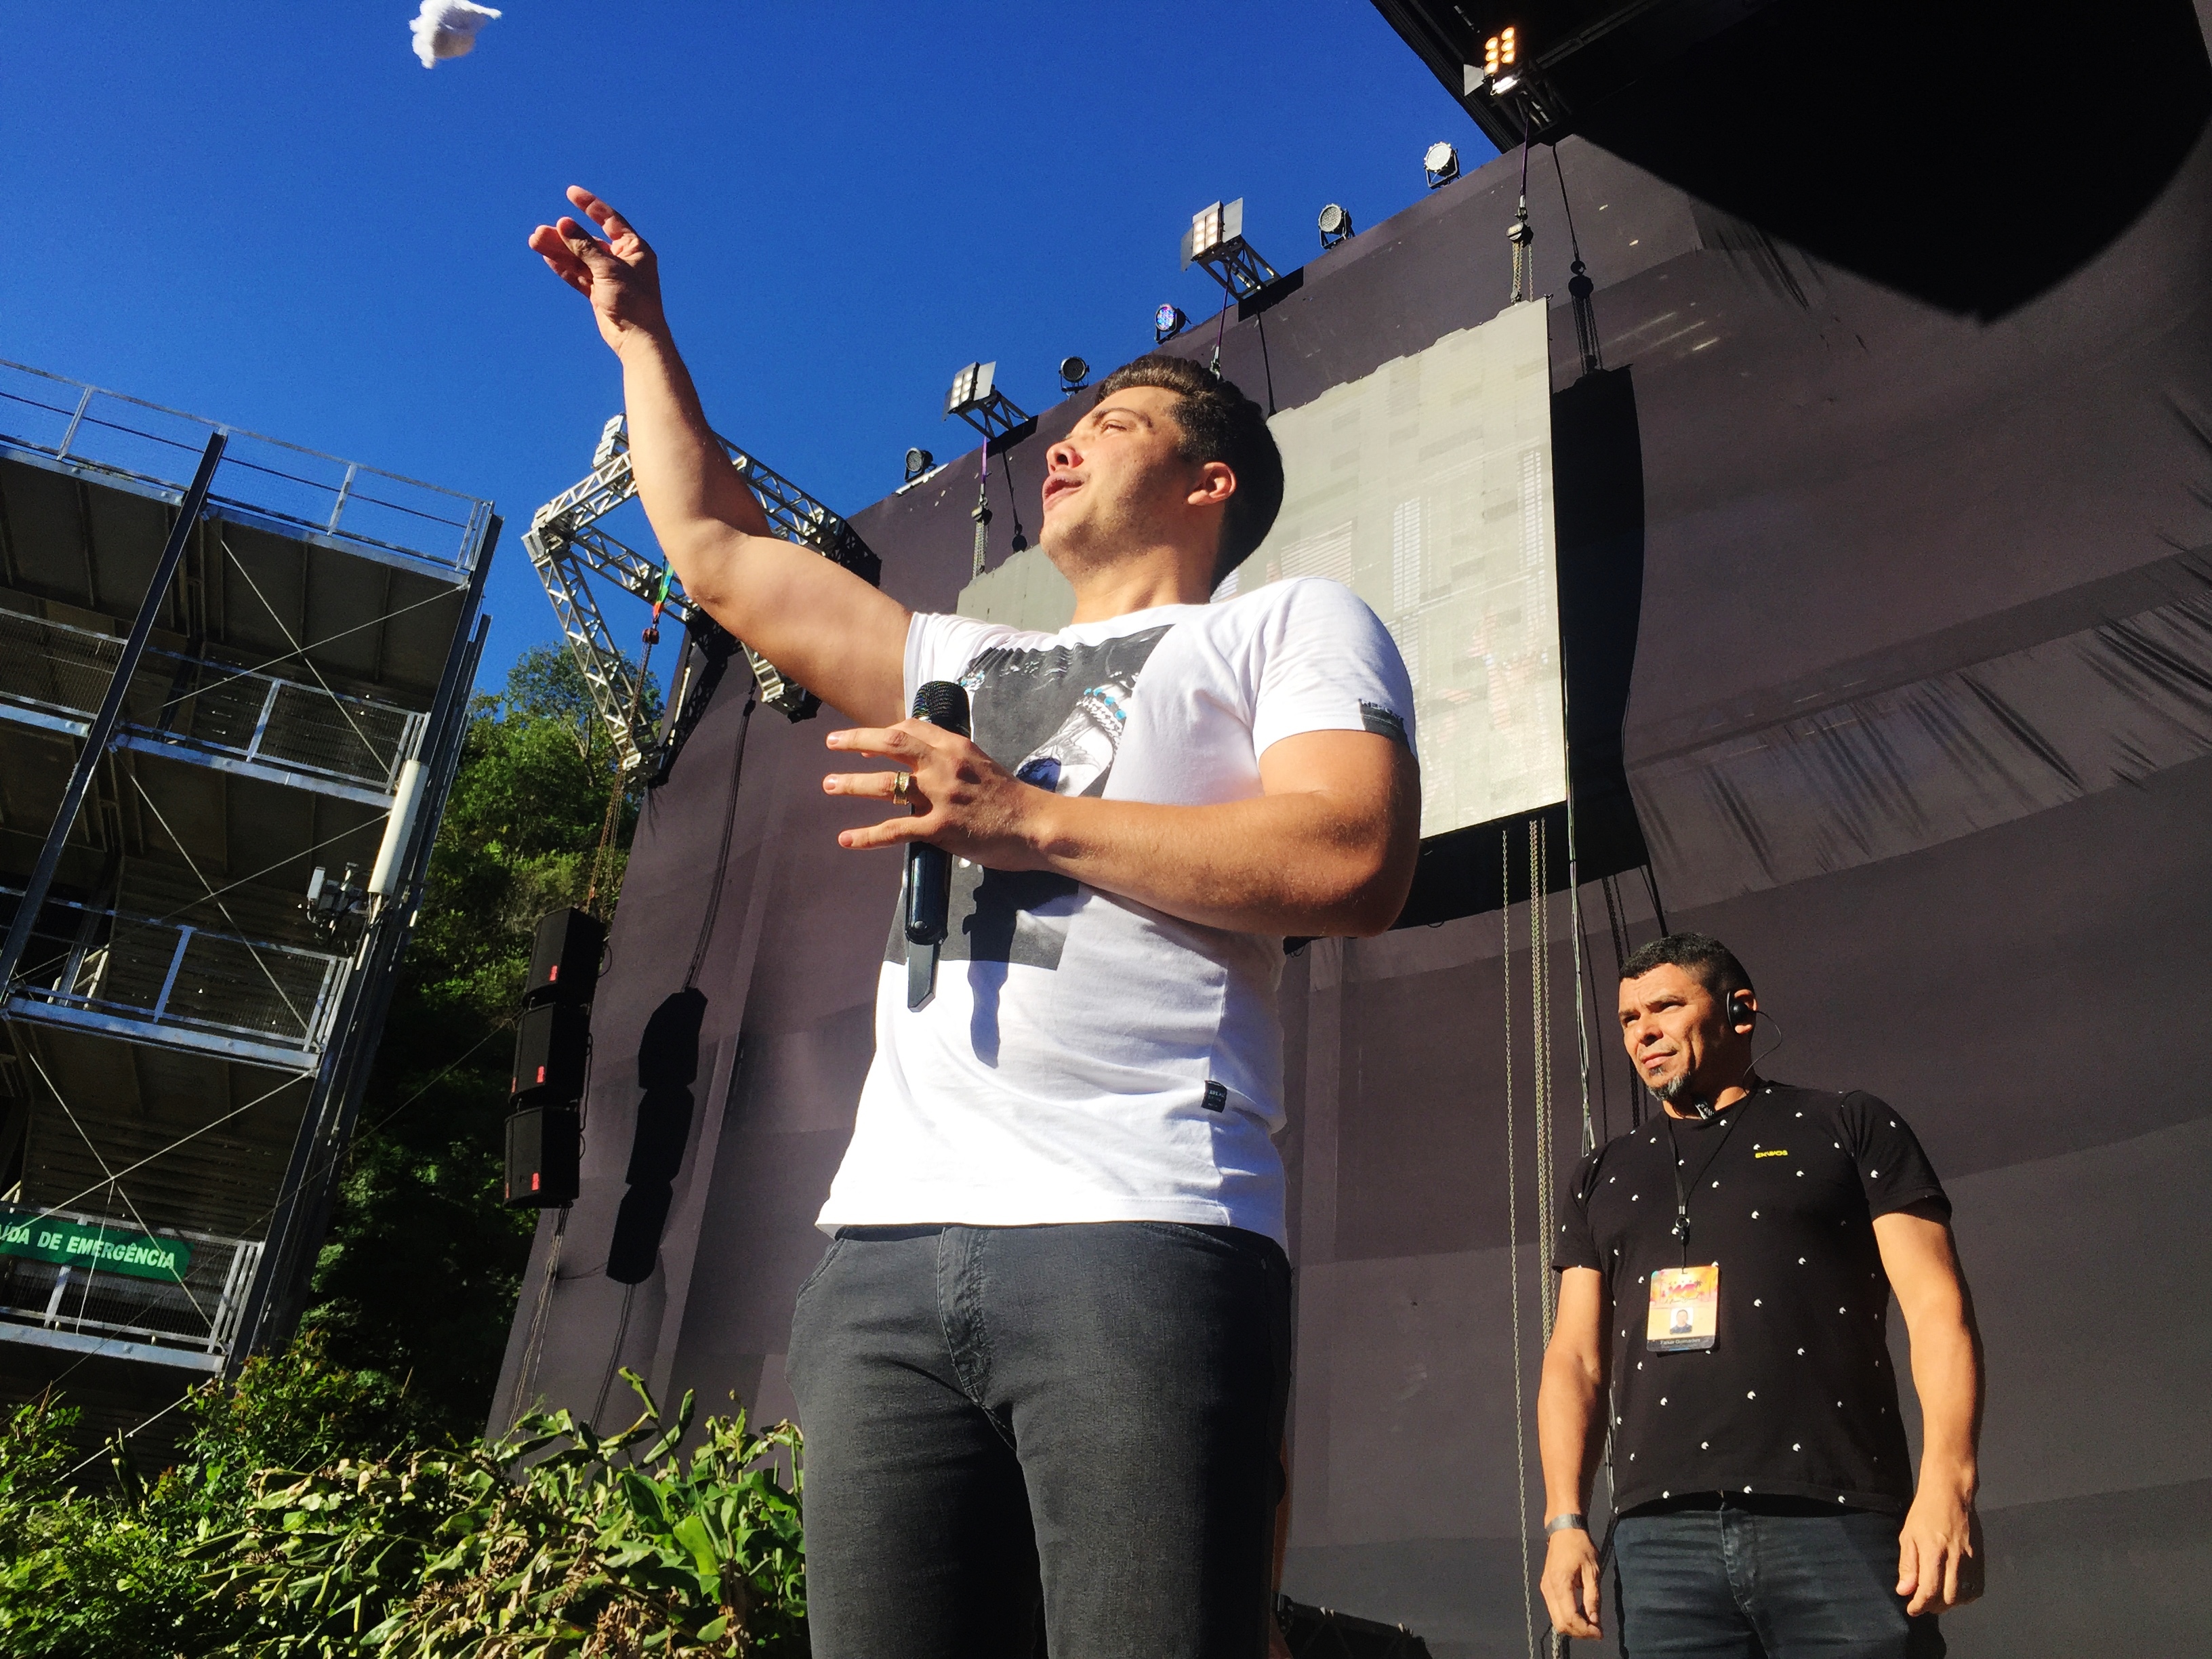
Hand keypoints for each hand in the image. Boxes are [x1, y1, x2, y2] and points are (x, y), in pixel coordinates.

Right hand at [527, 187, 667, 352]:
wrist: (637, 339)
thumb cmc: (633, 302)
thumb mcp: (608, 268)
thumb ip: (584, 246)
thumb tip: (563, 224)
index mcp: (634, 248)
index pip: (610, 219)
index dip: (590, 205)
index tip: (571, 193)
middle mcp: (622, 260)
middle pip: (588, 241)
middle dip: (565, 235)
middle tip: (540, 231)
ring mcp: (610, 277)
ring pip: (580, 258)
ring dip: (559, 250)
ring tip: (534, 241)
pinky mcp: (599, 293)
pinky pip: (578, 275)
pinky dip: (564, 266)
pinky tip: (547, 256)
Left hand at [823, 721, 1050, 867]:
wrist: (1037, 826)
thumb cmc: (1013, 799)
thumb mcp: (984, 765)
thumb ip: (955, 760)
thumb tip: (928, 759)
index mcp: (957, 747)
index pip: (912, 728)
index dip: (884, 732)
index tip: (868, 740)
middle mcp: (944, 765)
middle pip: (891, 743)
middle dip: (856, 740)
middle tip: (831, 742)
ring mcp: (940, 796)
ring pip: (886, 783)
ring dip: (852, 782)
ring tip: (828, 784)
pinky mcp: (940, 828)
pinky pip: (895, 830)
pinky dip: (867, 835)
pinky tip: (846, 839)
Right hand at [1540, 1527, 1602, 1640]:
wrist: (1563, 1529)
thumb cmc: (1580, 1546)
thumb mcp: (1593, 1571)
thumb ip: (1593, 1597)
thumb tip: (1595, 1621)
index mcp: (1560, 1584)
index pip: (1570, 1618)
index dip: (1585, 1630)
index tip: (1600, 1633)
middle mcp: (1549, 1589)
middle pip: (1560, 1624)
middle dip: (1579, 1633)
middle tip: (1596, 1631)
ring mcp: (1545, 1589)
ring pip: (1556, 1620)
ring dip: (1574, 1627)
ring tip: (1591, 1624)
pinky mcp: (1546, 1588)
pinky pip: (1555, 1611)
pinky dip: (1568, 1618)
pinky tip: (1581, 1614)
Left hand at [1897, 1487, 1981, 1614]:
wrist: (1951, 1494)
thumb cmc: (1925, 1512)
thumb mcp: (1908, 1536)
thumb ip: (1908, 1565)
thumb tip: (1904, 1591)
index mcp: (1934, 1552)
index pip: (1929, 1590)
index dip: (1920, 1605)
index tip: (1912, 1609)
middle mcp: (1955, 1559)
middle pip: (1948, 1598)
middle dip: (1934, 1607)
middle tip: (1923, 1603)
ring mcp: (1971, 1560)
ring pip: (1964, 1597)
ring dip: (1949, 1604)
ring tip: (1936, 1598)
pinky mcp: (1981, 1559)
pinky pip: (1977, 1589)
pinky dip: (1965, 1597)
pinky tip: (1953, 1592)